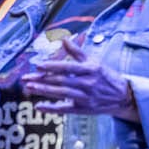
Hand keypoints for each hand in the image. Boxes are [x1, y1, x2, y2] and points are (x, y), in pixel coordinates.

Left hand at [21, 37, 136, 118]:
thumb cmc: (105, 76)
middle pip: (60, 81)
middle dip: (42, 79)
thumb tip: (64, 39)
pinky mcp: (83, 109)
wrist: (122, 96)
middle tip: (25, 78)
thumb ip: (77, 52)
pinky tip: (39, 106)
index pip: (67, 68)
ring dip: (44, 91)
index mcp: (89, 70)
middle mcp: (87, 84)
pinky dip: (52, 108)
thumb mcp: (94, 61)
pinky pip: (65, 109)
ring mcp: (85, 98)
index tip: (38, 65)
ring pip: (61, 94)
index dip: (52, 66)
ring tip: (29, 87)